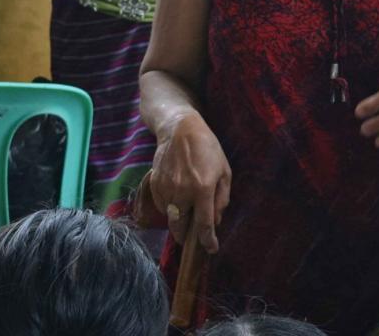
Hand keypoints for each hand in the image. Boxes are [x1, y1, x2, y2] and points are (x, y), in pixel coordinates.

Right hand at [139, 114, 231, 252]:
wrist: (180, 130)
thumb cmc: (207, 148)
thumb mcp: (224, 171)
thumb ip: (221, 198)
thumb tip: (216, 220)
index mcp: (203, 189)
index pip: (204, 224)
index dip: (208, 241)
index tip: (211, 249)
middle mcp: (183, 192)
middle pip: (180, 227)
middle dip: (186, 237)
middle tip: (191, 238)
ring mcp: (166, 188)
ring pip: (170, 218)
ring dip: (178, 221)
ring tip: (185, 213)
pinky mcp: (155, 184)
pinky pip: (162, 206)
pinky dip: (169, 208)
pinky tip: (177, 199)